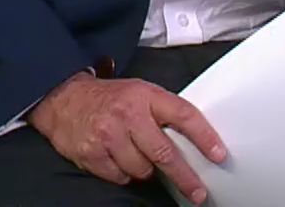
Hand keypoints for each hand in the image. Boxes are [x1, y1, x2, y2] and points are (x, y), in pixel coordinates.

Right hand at [28, 73, 226, 203]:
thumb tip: (195, 140)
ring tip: (139, 157)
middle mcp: (128, 115)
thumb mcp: (142, 93)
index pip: (183, 115)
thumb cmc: (111, 99)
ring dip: (147, 170)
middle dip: (184, 176)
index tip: (218, 154)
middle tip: (198, 191)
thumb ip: (164, 112)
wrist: (65, 99)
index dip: (204, 136)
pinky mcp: (91, 153)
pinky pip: (120, 177)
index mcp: (146, 96)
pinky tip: (120, 160)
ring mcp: (108, 135)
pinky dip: (124, 174)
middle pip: (164, 152)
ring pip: (142, 169)